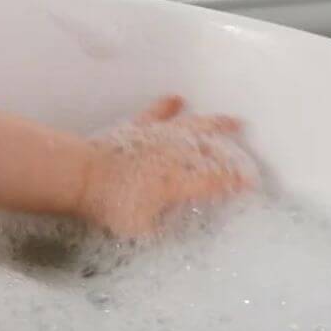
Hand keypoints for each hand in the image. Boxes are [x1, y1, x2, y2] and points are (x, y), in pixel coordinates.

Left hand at [79, 95, 255, 237]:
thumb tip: (174, 231)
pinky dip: (166, 107)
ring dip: (214, 125)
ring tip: (233, 121)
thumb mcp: (141, 230)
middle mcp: (174, 156)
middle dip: (232, 156)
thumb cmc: (109, 205)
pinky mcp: (136, 129)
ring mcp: (156, 138)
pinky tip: (176, 99)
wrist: (80, 175)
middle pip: (211, 151)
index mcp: (180, 182)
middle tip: (245, 161)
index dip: (236, 182)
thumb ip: (162, 228)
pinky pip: (155, 114)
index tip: (251, 184)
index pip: (217, 180)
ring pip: (193, 127)